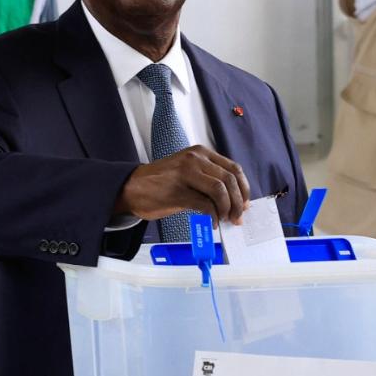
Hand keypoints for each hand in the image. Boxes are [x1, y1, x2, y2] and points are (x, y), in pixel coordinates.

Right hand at [115, 145, 250, 224]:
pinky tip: (212, 222)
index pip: (233, 168)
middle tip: (237, 217)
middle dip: (238, 202)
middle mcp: (195, 159)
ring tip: (225, 220)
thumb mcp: (188, 172)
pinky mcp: (178, 191)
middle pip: (229, 180)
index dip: (244, 188)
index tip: (245, 203)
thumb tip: (232, 201)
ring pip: (220, 190)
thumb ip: (209, 180)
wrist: (131, 187)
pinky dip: (213, 216)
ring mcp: (186, 174)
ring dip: (227, 209)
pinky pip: (205, 205)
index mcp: (200, 153)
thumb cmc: (160, 183)